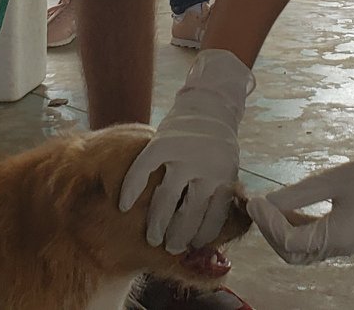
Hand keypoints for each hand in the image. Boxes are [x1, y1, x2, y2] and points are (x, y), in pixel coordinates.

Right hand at [120, 49, 254, 252]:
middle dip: (179, 236)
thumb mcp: (228, 168)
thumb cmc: (218, 145)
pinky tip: (124, 205)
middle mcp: (206, 168)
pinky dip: (131, 188)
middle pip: (190, 213)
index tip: (192, 247)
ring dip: (158, 222)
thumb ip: (220, 192)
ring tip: (153, 237)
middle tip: (170, 247)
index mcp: (225, 177)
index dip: (201, 236)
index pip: (213, 217)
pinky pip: (142, 170)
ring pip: (166, 198)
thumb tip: (217, 231)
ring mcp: (182, 155)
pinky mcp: (161, 142)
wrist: (210, 106)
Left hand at [247, 151, 353, 265]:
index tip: (254, 200)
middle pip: (291, 253)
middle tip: (257, 207)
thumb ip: (299, 194)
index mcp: (336, 237)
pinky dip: (297, 228)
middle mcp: (338, 248)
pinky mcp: (346, 237)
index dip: (267, 222)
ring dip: (282, 231)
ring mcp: (343, 245)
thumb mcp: (334, 180)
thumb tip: (267, 201)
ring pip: (302, 250)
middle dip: (270, 232)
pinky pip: (314, 241)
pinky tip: (289, 208)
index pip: (288, 241)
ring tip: (268, 206)